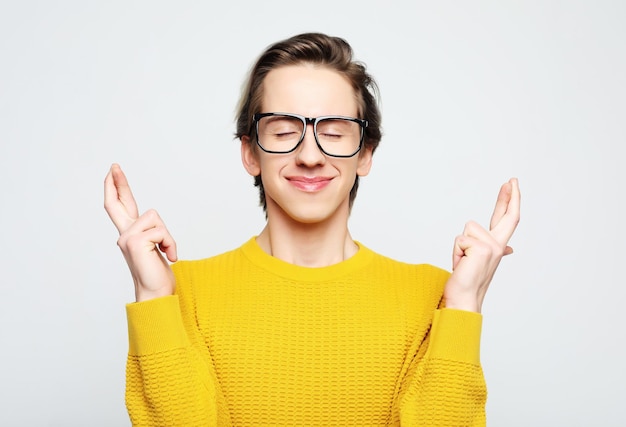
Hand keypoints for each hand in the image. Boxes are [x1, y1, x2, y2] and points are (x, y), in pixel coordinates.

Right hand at [104, 164, 176, 301]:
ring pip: (155, 218)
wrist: (156, 294)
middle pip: (117, 203)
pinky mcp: (135, 242)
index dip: (117, 189)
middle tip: (114, 165)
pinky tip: (169, 256)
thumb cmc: (158, 275)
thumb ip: (151, 234)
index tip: (114, 172)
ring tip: (168, 252)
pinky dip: (170, 243)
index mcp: (130, 235)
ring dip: (168, 236)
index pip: (120, 208)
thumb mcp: (156, 248)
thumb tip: (154, 223)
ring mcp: (127, 238)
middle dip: (118, 182)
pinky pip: (161, 231)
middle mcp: (124, 235)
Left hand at [443, 178, 520, 312]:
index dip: (508, 202)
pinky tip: (460, 265)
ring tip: (462, 262)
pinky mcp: (481, 248)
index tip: (511, 185)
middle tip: (511, 180)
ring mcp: (492, 247)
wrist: (464, 299)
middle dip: (507, 196)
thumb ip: (491, 248)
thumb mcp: (481, 263)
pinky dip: (455, 253)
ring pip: (467, 229)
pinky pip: (460, 240)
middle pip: (505, 216)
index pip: (506, 220)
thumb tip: (509, 248)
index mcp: (498, 247)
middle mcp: (499, 246)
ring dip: (459, 246)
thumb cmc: (468, 282)